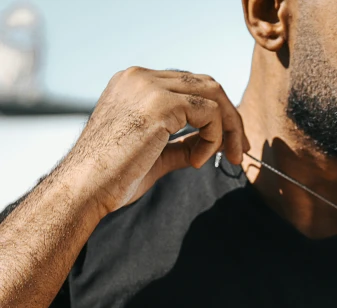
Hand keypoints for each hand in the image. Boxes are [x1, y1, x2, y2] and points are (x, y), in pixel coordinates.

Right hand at [58, 67, 249, 216]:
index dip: (217, 114)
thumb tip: (208, 142)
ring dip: (227, 130)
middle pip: (208, 84)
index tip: (230, 145)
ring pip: (214, 95)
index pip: (191, 86)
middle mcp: (140, 77)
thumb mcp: (155, 153)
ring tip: (222, 158)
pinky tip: (197, 161)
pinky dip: (214, 138)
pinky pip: (210, 113)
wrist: (86, 188)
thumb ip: (181, 142)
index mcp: (134, 84)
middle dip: (231, 119)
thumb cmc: (113, 177)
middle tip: (239, 152)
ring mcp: (149, 86)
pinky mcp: (160, 103)